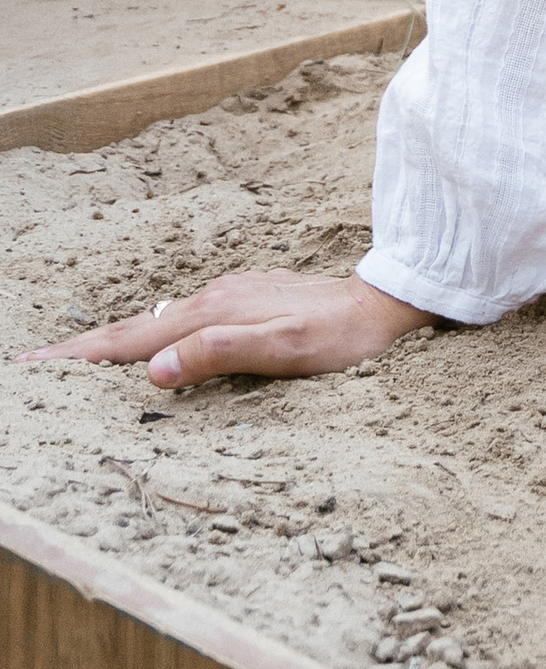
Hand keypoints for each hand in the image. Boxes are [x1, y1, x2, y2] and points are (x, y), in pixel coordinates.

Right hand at [23, 271, 432, 392]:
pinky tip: (145, 349)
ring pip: (154, 323)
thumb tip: (154, 370)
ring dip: (110, 343)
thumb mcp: (284, 353)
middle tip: (33, 367)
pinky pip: (178, 323)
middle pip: (133, 328)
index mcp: (212, 313)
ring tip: (73, 361)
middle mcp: (213, 299)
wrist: (387, 307)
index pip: (131, 341)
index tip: (34, 368)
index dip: (81, 357)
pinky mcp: (244, 303)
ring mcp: (229, 298)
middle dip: (80, 349)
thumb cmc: (342, 339)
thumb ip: (220, 354)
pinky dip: (146, 338)